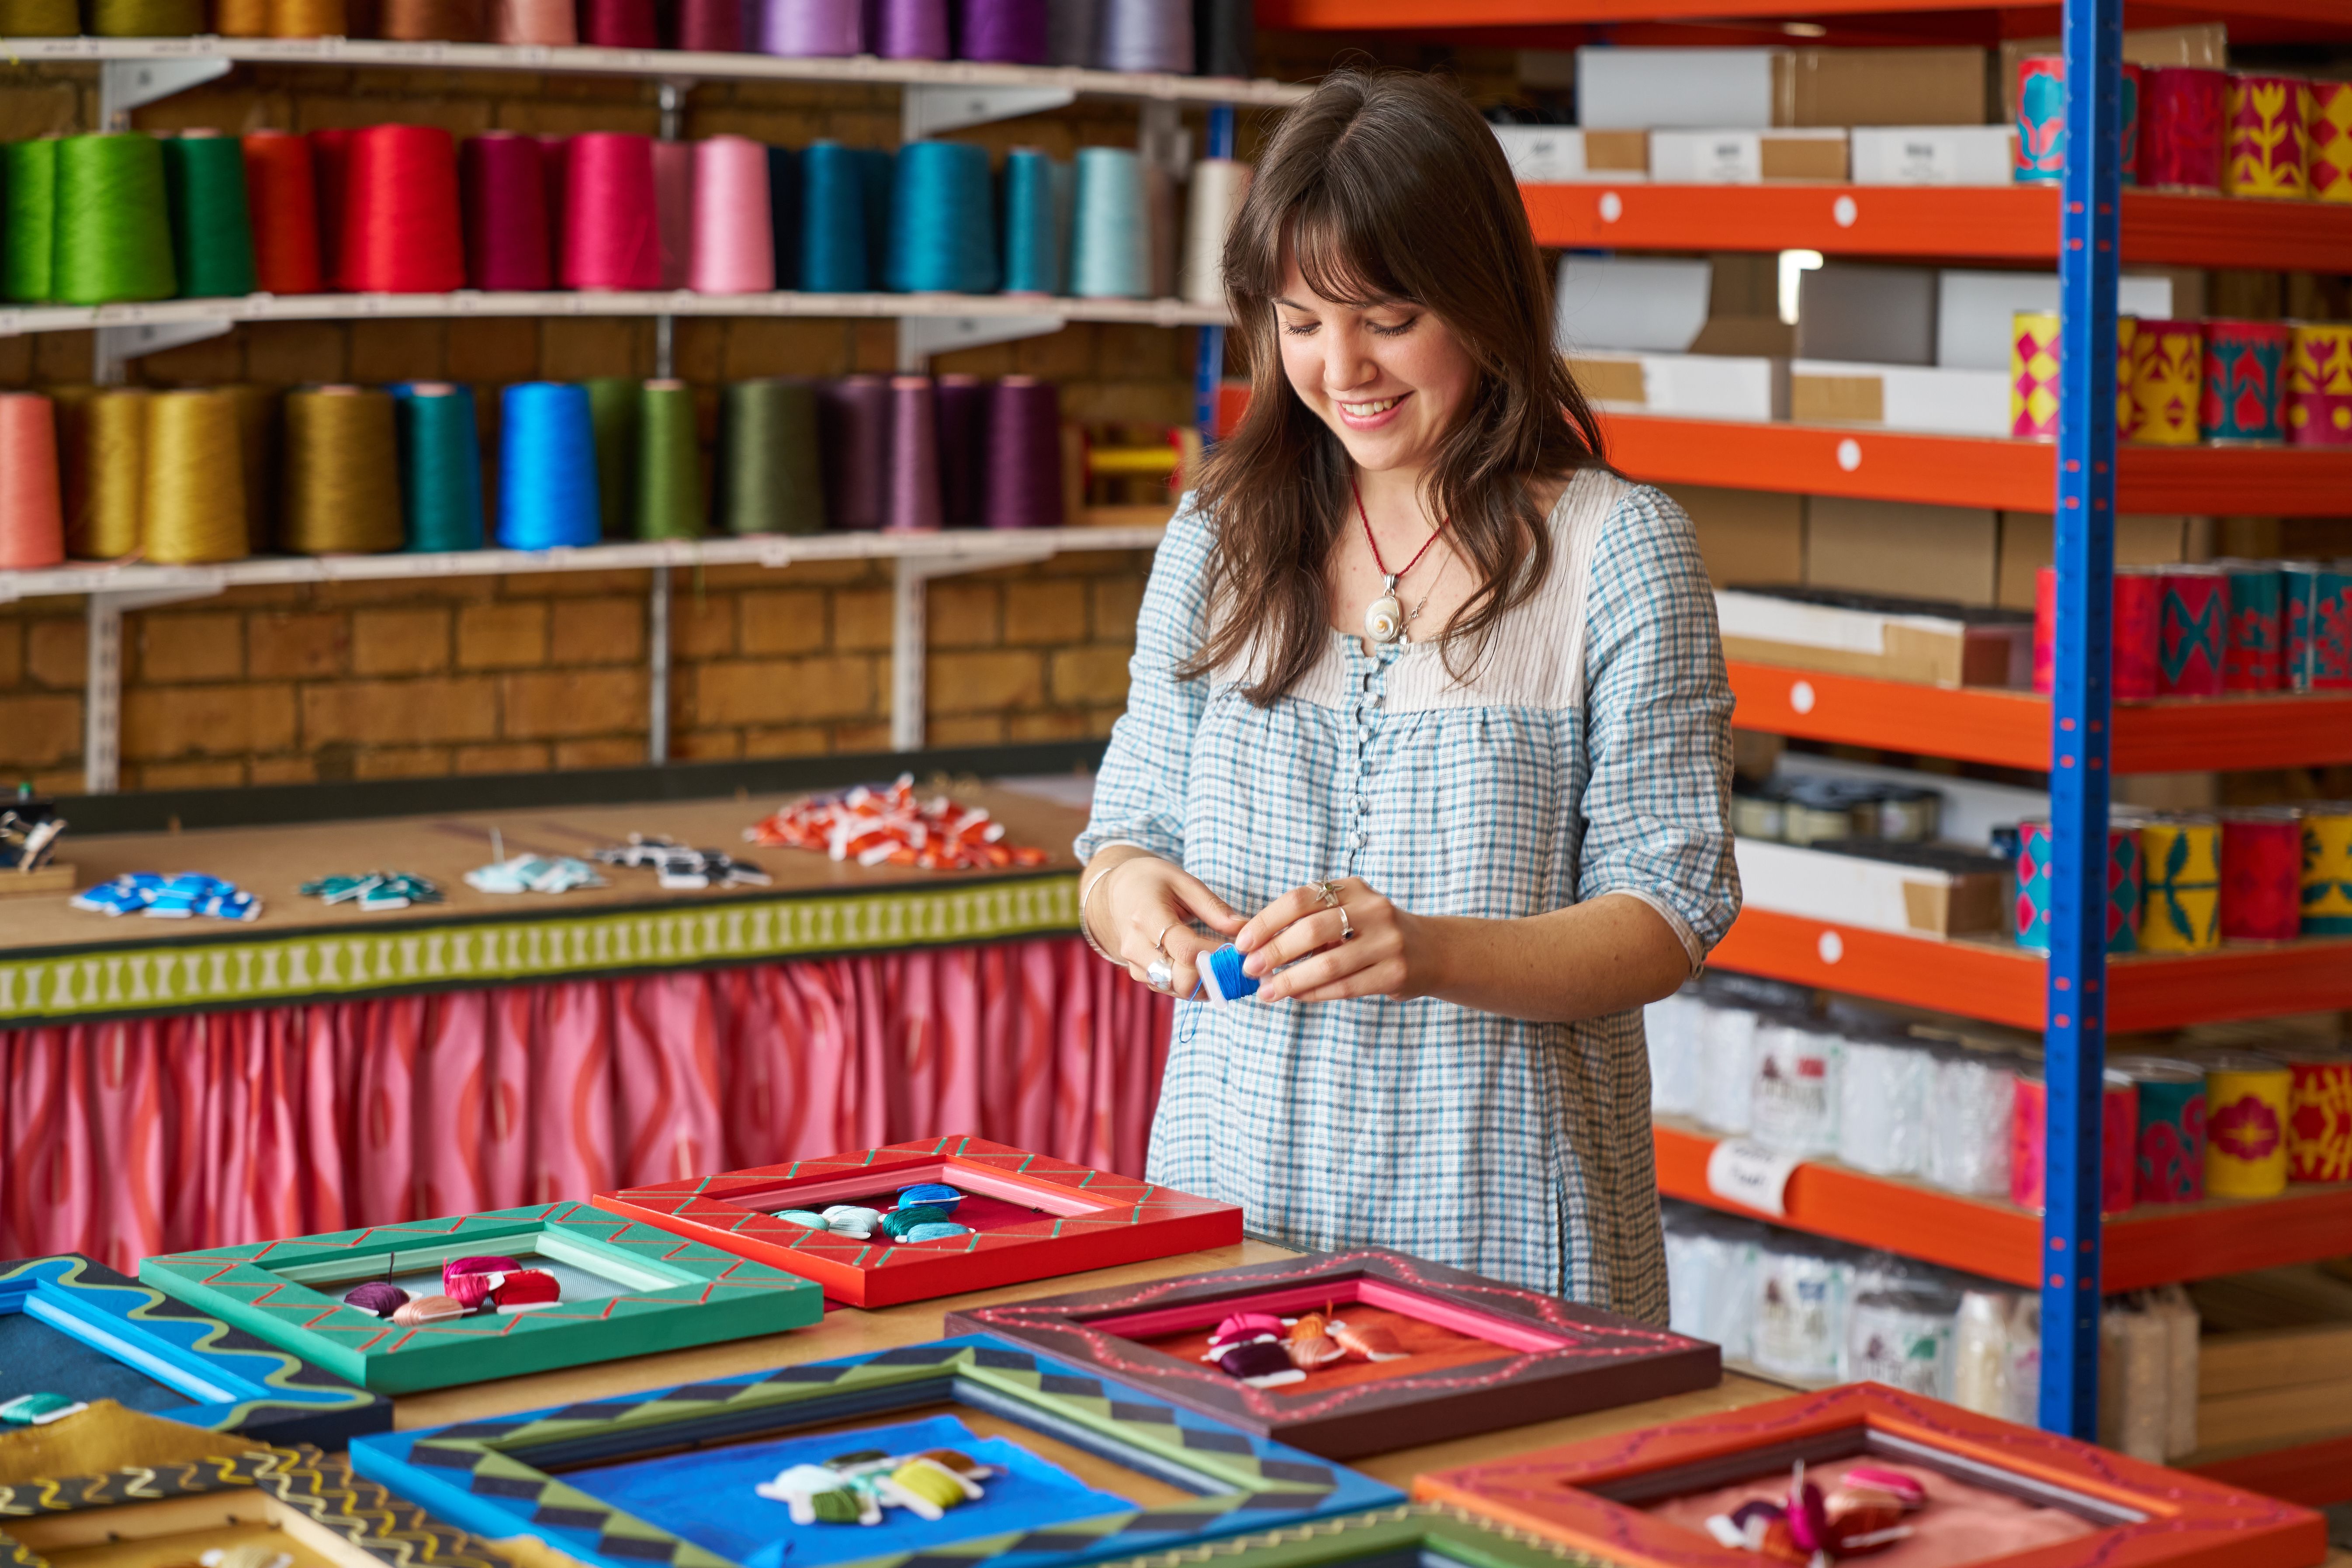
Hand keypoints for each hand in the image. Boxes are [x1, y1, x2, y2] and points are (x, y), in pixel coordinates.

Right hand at [1095, 854, 1244, 996]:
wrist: (1114, 893)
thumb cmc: (1150, 882)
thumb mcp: (1183, 882)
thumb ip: (1213, 908)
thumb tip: (1244, 928)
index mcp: (1147, 917)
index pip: (1187, 950)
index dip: (1218, 955)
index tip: (1240, 949)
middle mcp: (1137, 947)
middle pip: (1182, 980)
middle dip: (1214, 974)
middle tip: (1235, 961)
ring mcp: (1136, 966)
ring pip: (1179, 990)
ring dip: (1207, 982)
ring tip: (1224, 964)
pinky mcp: (1141, 976)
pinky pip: (1173, 989)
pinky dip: (1195, 984)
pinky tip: (1207, 968)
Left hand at [1234, 877, 1433, 1002]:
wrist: (1433, 951)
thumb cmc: (1373, 933)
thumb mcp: (1347, 913)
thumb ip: (1309, 922)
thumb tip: (1253, 945)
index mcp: (1353, 888)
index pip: (1300, 899)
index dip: (1266, 921)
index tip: (1241, 942)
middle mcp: (1373, 909)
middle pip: (1312, 930)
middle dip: (1274, 952)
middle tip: (1248, 970)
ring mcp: (1388, 941)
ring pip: (1328, 964)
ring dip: (1290, 980)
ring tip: (1266, 992)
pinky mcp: (1396, 973)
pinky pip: (1345, 986)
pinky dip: (1315, 993)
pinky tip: (1296, 997)